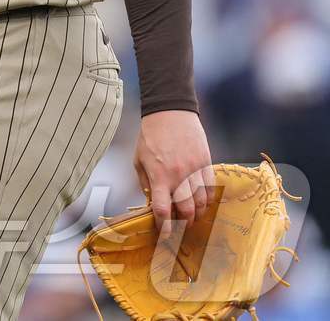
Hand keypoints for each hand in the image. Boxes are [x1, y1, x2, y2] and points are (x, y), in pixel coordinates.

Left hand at [134, 109, 214, 238]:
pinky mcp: (206, 164)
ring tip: (192, 218)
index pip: (162, 210)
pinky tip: (203, 203)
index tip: (165, 236)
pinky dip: (208, 201)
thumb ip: (146, 183)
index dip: (164, 227)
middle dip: (184, 224)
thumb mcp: (139, 160)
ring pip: (202, 202)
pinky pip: (210, 189)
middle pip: (186, 211)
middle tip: (181, 227)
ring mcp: (194, 171)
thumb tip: (152, 202)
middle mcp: (178, 177)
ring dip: (197, 214)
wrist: (170, 114)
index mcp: (159, 177)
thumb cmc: (150, 137)